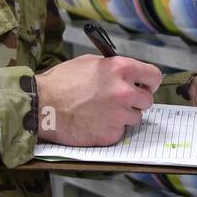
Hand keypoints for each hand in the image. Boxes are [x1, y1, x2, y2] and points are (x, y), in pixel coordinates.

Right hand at [35, 54, 162, 145]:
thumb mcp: (90, 62)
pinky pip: (120, 132)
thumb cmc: (61, 82)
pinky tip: (95, 123)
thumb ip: (114, 68)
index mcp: (121, 69)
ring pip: (135, 118)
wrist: (41, 105)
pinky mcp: (111, 134)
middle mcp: (124, 92)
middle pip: (148, 100)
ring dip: (123, 116)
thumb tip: (130, 75)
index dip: (149, 82)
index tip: (145, 86)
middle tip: (120, 102)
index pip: (154, 76)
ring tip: (102, 112)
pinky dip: (111, 129)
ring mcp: (119, 115)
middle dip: (136, 101)